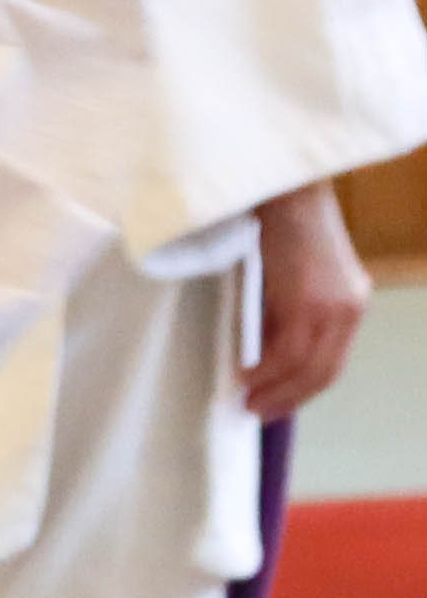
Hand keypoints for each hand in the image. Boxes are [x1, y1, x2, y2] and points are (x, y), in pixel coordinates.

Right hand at [244, 179, 372, 417]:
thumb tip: (265, 345)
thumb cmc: (279, 219)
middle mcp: (350, 309)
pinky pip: (288, 349)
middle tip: (257, 412)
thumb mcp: (293, 272)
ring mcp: (333, 306)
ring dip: (275, 389)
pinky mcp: (310, 300)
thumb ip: (288, 306)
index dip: (303, 389)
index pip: (332, 361)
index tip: (274, 402)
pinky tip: (245, 374)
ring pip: (307, 366)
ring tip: (247, 400)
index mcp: (352, 302)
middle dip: (290, 398)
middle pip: (324, 372)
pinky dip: (266, 368)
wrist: (280, 186)